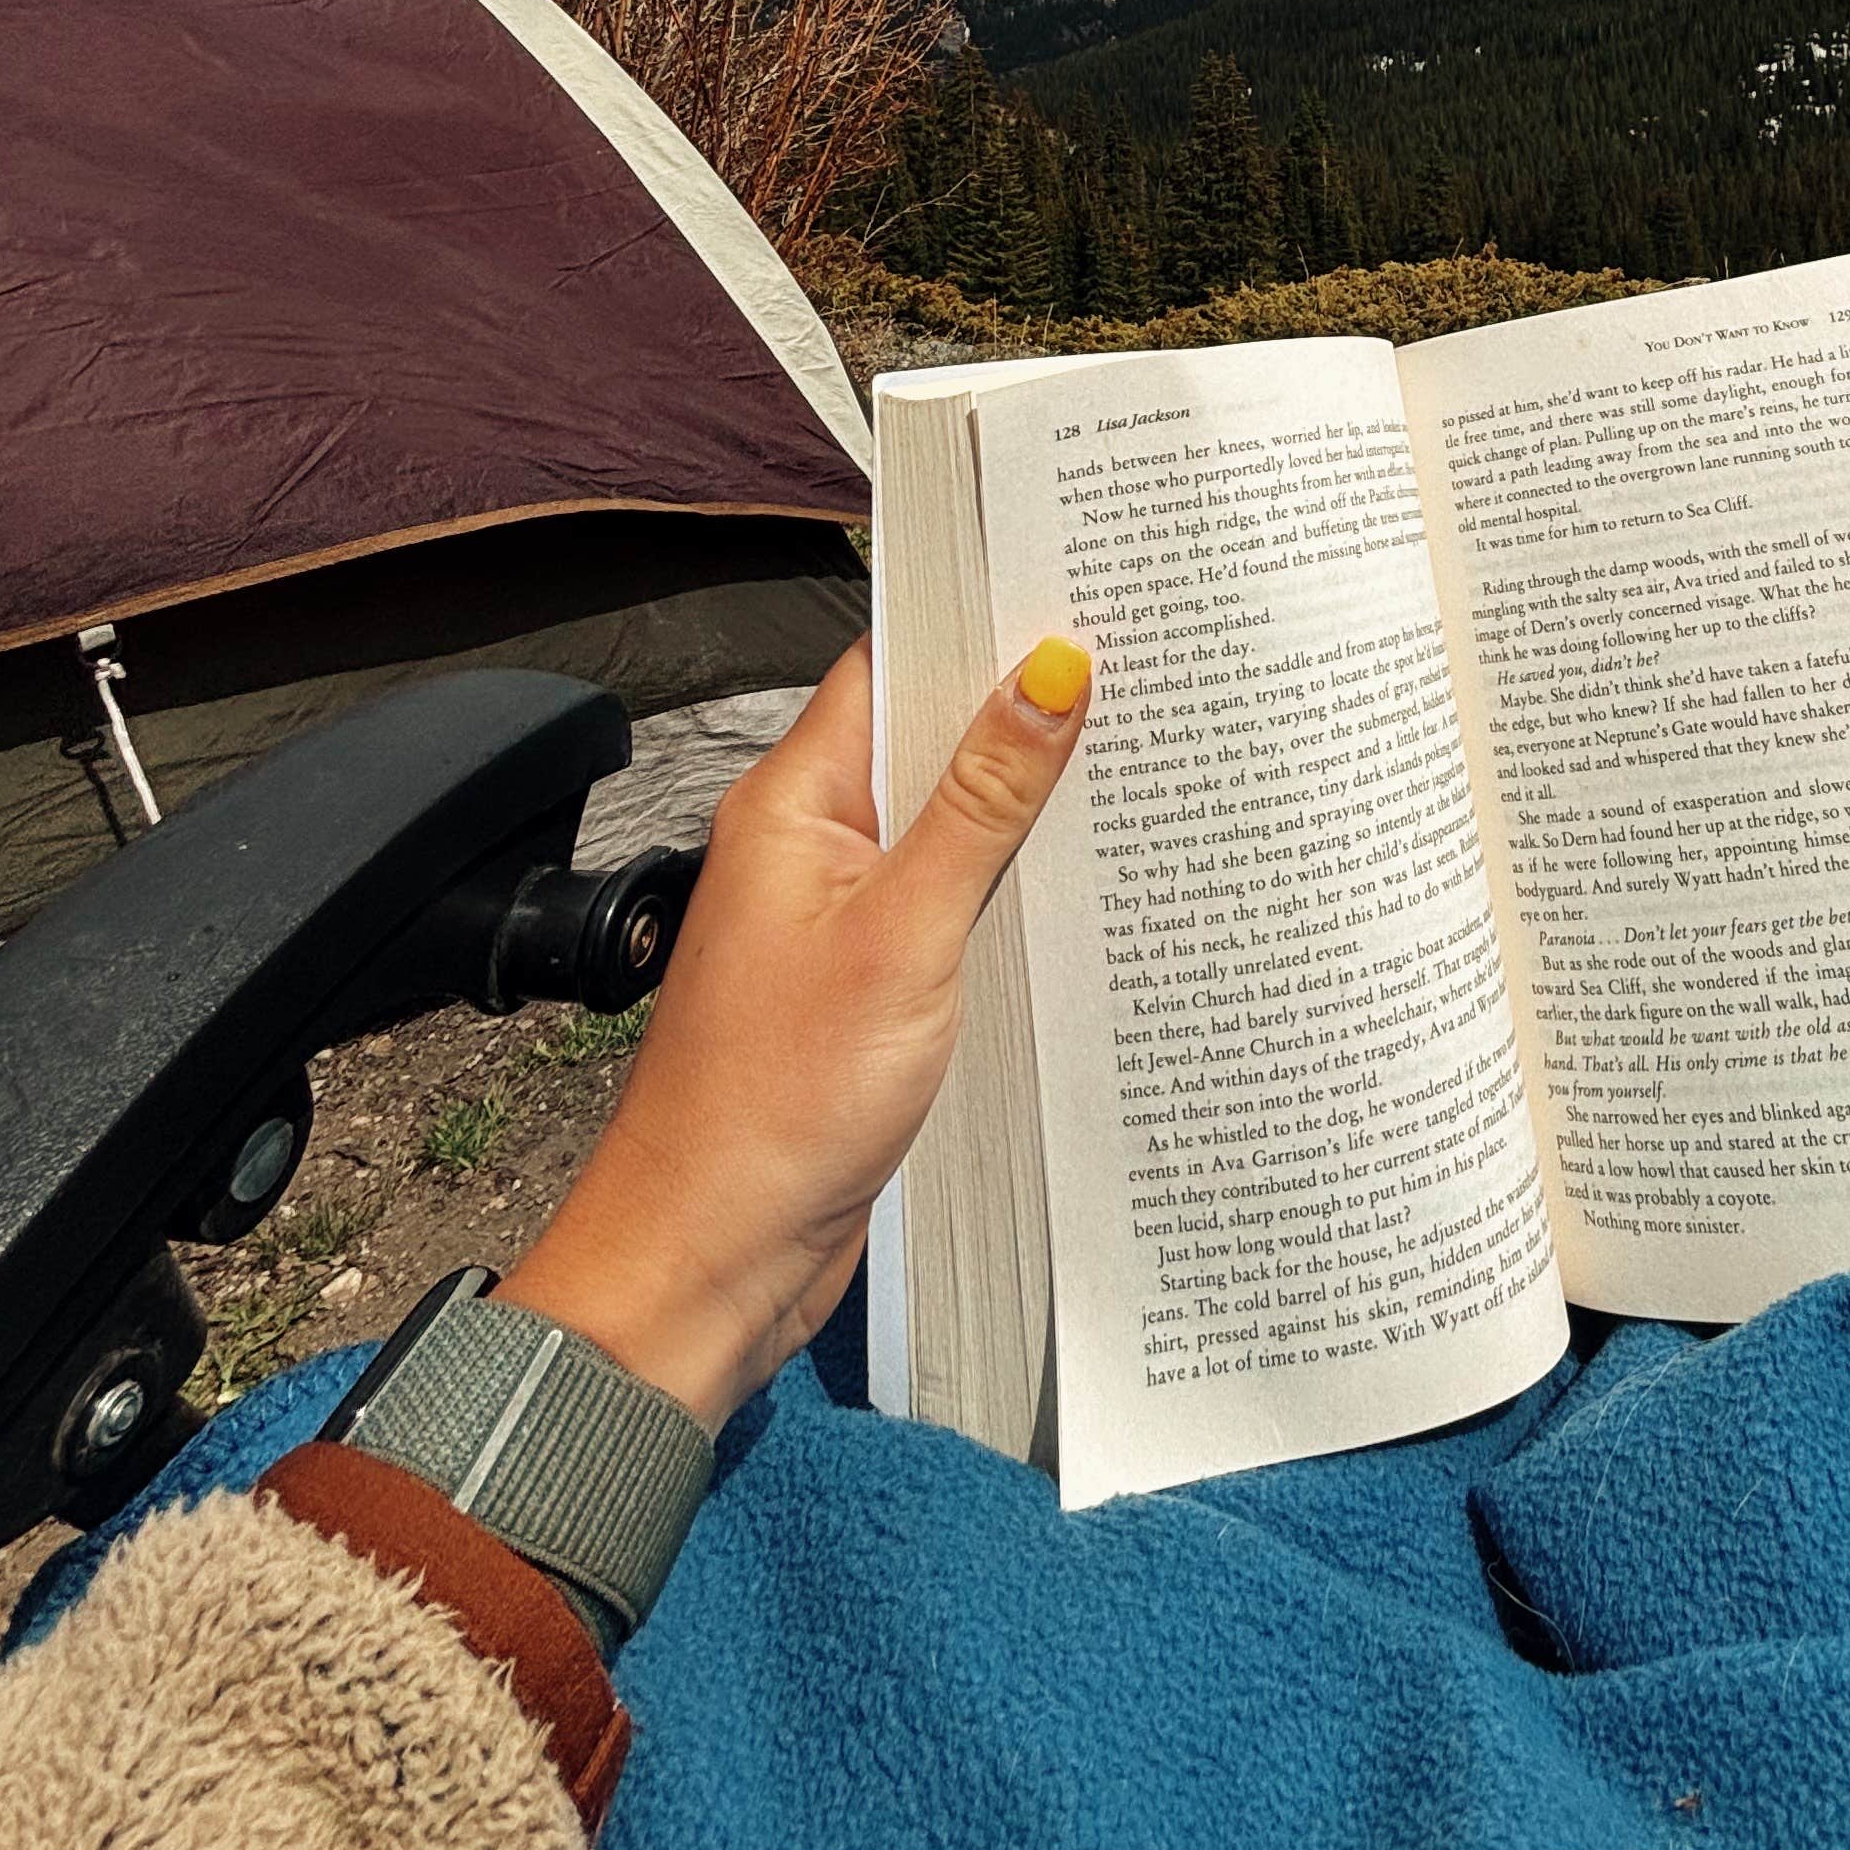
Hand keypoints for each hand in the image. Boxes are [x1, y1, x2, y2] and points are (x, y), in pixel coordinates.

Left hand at [499, 634, 1087, 1430]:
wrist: (710, 1258)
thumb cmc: (771, 1104)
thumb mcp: (904, 933)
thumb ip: (982, 801)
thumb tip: (1048, 671)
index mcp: (793, 802)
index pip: (890, 664)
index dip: (978, 622)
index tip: (1074, 591)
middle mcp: (811, 847)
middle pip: (928, 742)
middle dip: (1024, 712)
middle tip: (1138, 676)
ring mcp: (840, 921)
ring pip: (947, 829)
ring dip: (1026, 808)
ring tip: (1136, 771)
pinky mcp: (869, 991)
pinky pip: (950, 909)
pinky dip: (1010, 893)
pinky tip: (1082, 893)